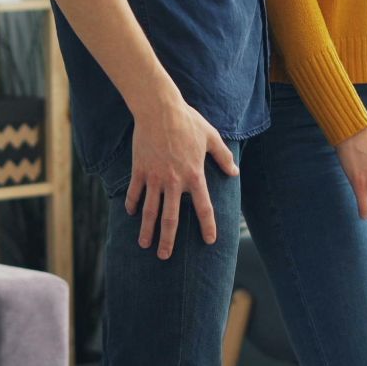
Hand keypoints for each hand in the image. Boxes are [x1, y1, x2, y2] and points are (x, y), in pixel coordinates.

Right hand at [125, 95, 239, 259]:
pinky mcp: (140, 170)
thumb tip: (235, 173)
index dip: (208, 226)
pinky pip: (135, 192)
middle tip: (165, 256)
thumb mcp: (211, 137)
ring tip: (145, 245)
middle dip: (168, 240)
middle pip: (171, 218)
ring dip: (147, 230)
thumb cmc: (187, 121)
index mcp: (194, 175)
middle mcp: (174, 181)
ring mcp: (154, 177)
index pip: (204, 208)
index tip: (209, 241)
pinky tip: (132, 214)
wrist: (158, 108)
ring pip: (149, 211)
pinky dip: (133, 204)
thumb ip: (223, 157)